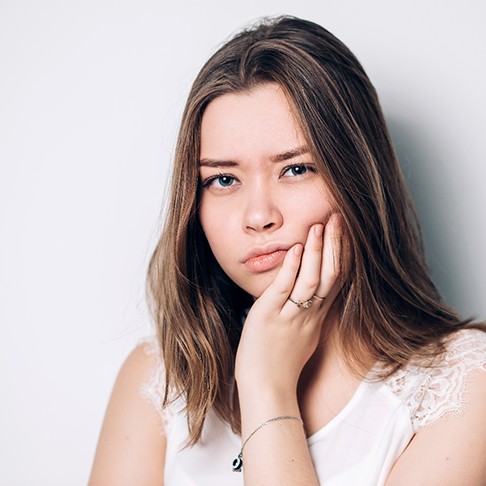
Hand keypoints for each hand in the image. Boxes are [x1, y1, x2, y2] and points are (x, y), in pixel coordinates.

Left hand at [234, 213, 342, 396]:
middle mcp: (310, 315)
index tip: (345, 233)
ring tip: (320, 225)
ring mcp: (291, 316)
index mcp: (317, 317)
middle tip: (339, 218)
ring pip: (312, 280)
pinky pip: (284, 289)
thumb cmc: (280, 364)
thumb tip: (308, 298)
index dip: (343, 255)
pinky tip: (296, 249)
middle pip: (331, 275)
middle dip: (336, 245)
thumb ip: (307, 315)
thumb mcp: (303, 337)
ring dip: (317, 251)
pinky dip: (292, 268)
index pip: (337, 281)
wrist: (267, 390)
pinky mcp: (269, 317)